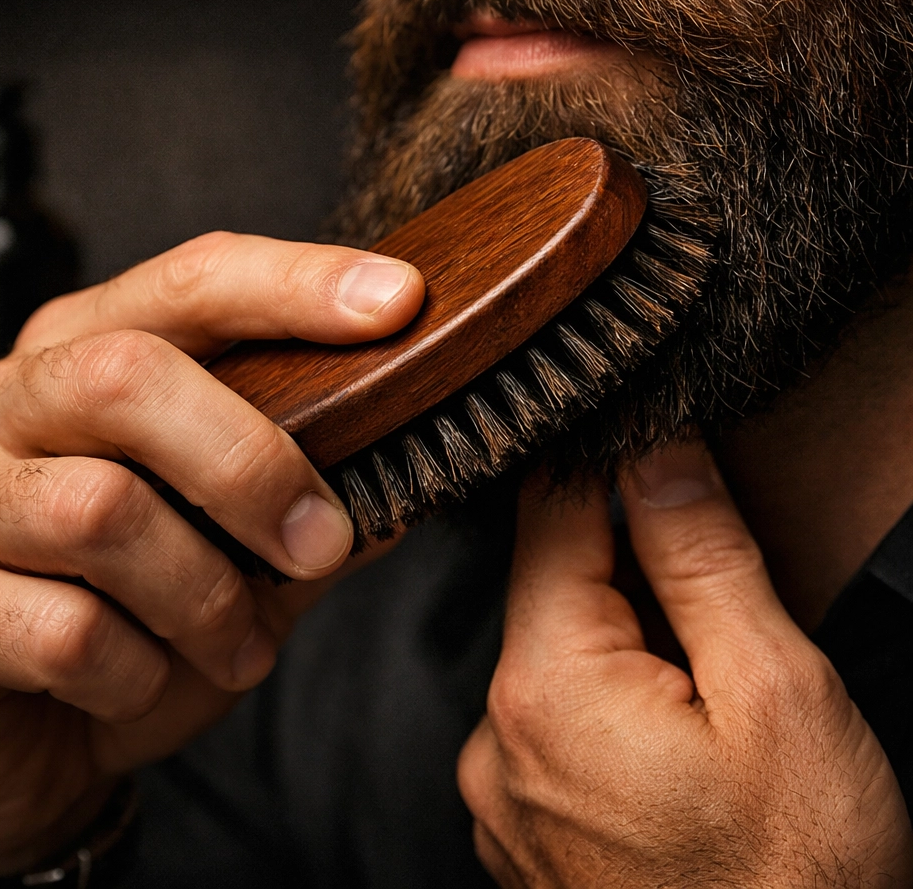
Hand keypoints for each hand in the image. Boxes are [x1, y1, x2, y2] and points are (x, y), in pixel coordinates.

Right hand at [0, 231, 421, 874]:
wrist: (14, 742)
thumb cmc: (128, 617)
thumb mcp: (239, 547)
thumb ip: (311, 495)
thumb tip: (414, 452)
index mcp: (84, 357)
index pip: (189, 282)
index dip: (295, 284)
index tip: (395, 303)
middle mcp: (1, 404)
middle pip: (129, 377)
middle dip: (251, 465)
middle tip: (320, 542)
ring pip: (101, 512)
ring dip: (205, 597)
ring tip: (239, 644)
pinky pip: (61, 630)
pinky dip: (139, 671)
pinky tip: (146, 681)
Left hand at [458, 441, 912, 887]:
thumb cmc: (796, 881)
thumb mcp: (775, 692)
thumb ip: (702, 558)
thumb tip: (655, 455)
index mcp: (546, 687)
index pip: (549, 521)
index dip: (603, 472)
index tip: (646, 446)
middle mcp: (496, 738)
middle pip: (549, 590)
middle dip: (624, 568)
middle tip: (709, 591)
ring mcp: (502, 792)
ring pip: (553, 657)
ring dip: (619, 642)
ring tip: (702, 690)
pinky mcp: (523, 830)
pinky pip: (550, 725)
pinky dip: (602, 704)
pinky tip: (668, 745)